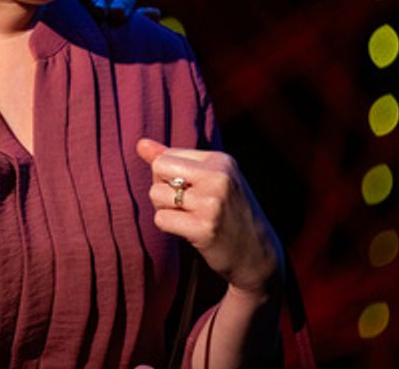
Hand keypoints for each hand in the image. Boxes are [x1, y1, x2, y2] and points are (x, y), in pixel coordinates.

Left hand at [136, 138, 282, 298]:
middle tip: (184, 204)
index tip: (192, 190)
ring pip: (156, 194)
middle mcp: (219, 177)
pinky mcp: (205, 228)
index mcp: (220, 160)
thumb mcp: (209, 179)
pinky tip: (191, 231)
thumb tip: (140, 144)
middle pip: (158, 169)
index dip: (168, 176)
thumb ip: (173, 160)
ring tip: (189, 217)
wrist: (258, 255)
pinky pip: (161, 219)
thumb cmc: (227, 212)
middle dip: (162, 188)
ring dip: (165, 209)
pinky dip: (169, 227)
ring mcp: (213, 203)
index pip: (166, 156)